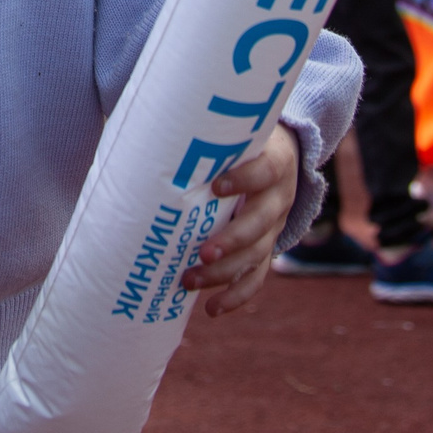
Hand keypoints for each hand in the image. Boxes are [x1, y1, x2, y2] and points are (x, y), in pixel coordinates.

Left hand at [181, 122, 301, 317]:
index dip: (244, 179)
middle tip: (201, 252)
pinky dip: (236, 296)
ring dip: (224, 273)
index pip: (265, 171)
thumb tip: (146, 124)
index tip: (216, 186)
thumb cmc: (241, 141)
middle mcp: (278, 198)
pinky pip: (256, 278)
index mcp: (273, 163)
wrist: (285, 156)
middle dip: (231, 241)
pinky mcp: (268, 248)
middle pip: (260, 223)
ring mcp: (274, 228)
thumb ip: (203, 131)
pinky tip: (211, 309)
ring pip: (256, 256)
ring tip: (189, 281)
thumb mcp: (234, 131)